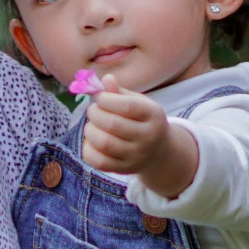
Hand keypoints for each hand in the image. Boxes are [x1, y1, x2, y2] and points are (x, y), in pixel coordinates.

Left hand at [80, 76, 197, 198]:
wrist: (159, 151)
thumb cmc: (143, 120)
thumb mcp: (139, 103)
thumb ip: (120, 92)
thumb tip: (105, 79)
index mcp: (153, 115)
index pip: (126, 106)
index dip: (106, 99)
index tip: (99, 97)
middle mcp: (148, 137)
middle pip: (112, 125)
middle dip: (95, 114)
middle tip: (92, 110)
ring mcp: (137, 156)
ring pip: (104, 143)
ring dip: (90, 130)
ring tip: (92, 125)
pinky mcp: (125, 169)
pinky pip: (99, 162)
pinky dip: (88, 149)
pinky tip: (92, 141)